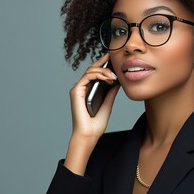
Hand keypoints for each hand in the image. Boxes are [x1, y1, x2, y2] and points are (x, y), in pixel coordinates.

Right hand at [64, 53, 119, 174]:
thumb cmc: (96, 124)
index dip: (103, 64)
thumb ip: (111, 92)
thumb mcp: (108, 103)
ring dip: (103, 71)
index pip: (95, 73)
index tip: (113, 59)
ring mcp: (78, 89)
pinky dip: (98, 75)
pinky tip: (107, 78)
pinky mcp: (76, 91)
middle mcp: (82, 88)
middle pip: (92, 69)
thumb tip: (117, 81)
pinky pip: (86, 77)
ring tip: (114, 76)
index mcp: (88, 90)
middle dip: (104, 64)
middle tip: (115, 62)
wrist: (90, 134)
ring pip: (89, 71)